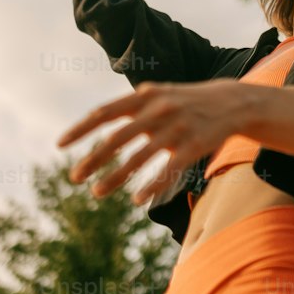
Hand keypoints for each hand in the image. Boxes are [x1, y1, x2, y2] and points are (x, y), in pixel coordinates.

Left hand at [57, 80, 246, 203]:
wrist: (233, 102)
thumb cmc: (187, 101)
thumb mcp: (159, 94)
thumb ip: (131, 105)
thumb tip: (97, 116)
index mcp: (146, 97)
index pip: (105, 112)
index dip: (81, 129)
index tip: (60, 146)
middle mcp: (158, 111)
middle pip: (117, 138)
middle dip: (93, 159)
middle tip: (74, 177)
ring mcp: (177, 128)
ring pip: (139, 158)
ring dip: (116, 177)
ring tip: (97, 193)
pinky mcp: (194, 146)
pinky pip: (169, 170)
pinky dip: (152, 186)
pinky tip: (137, 200)